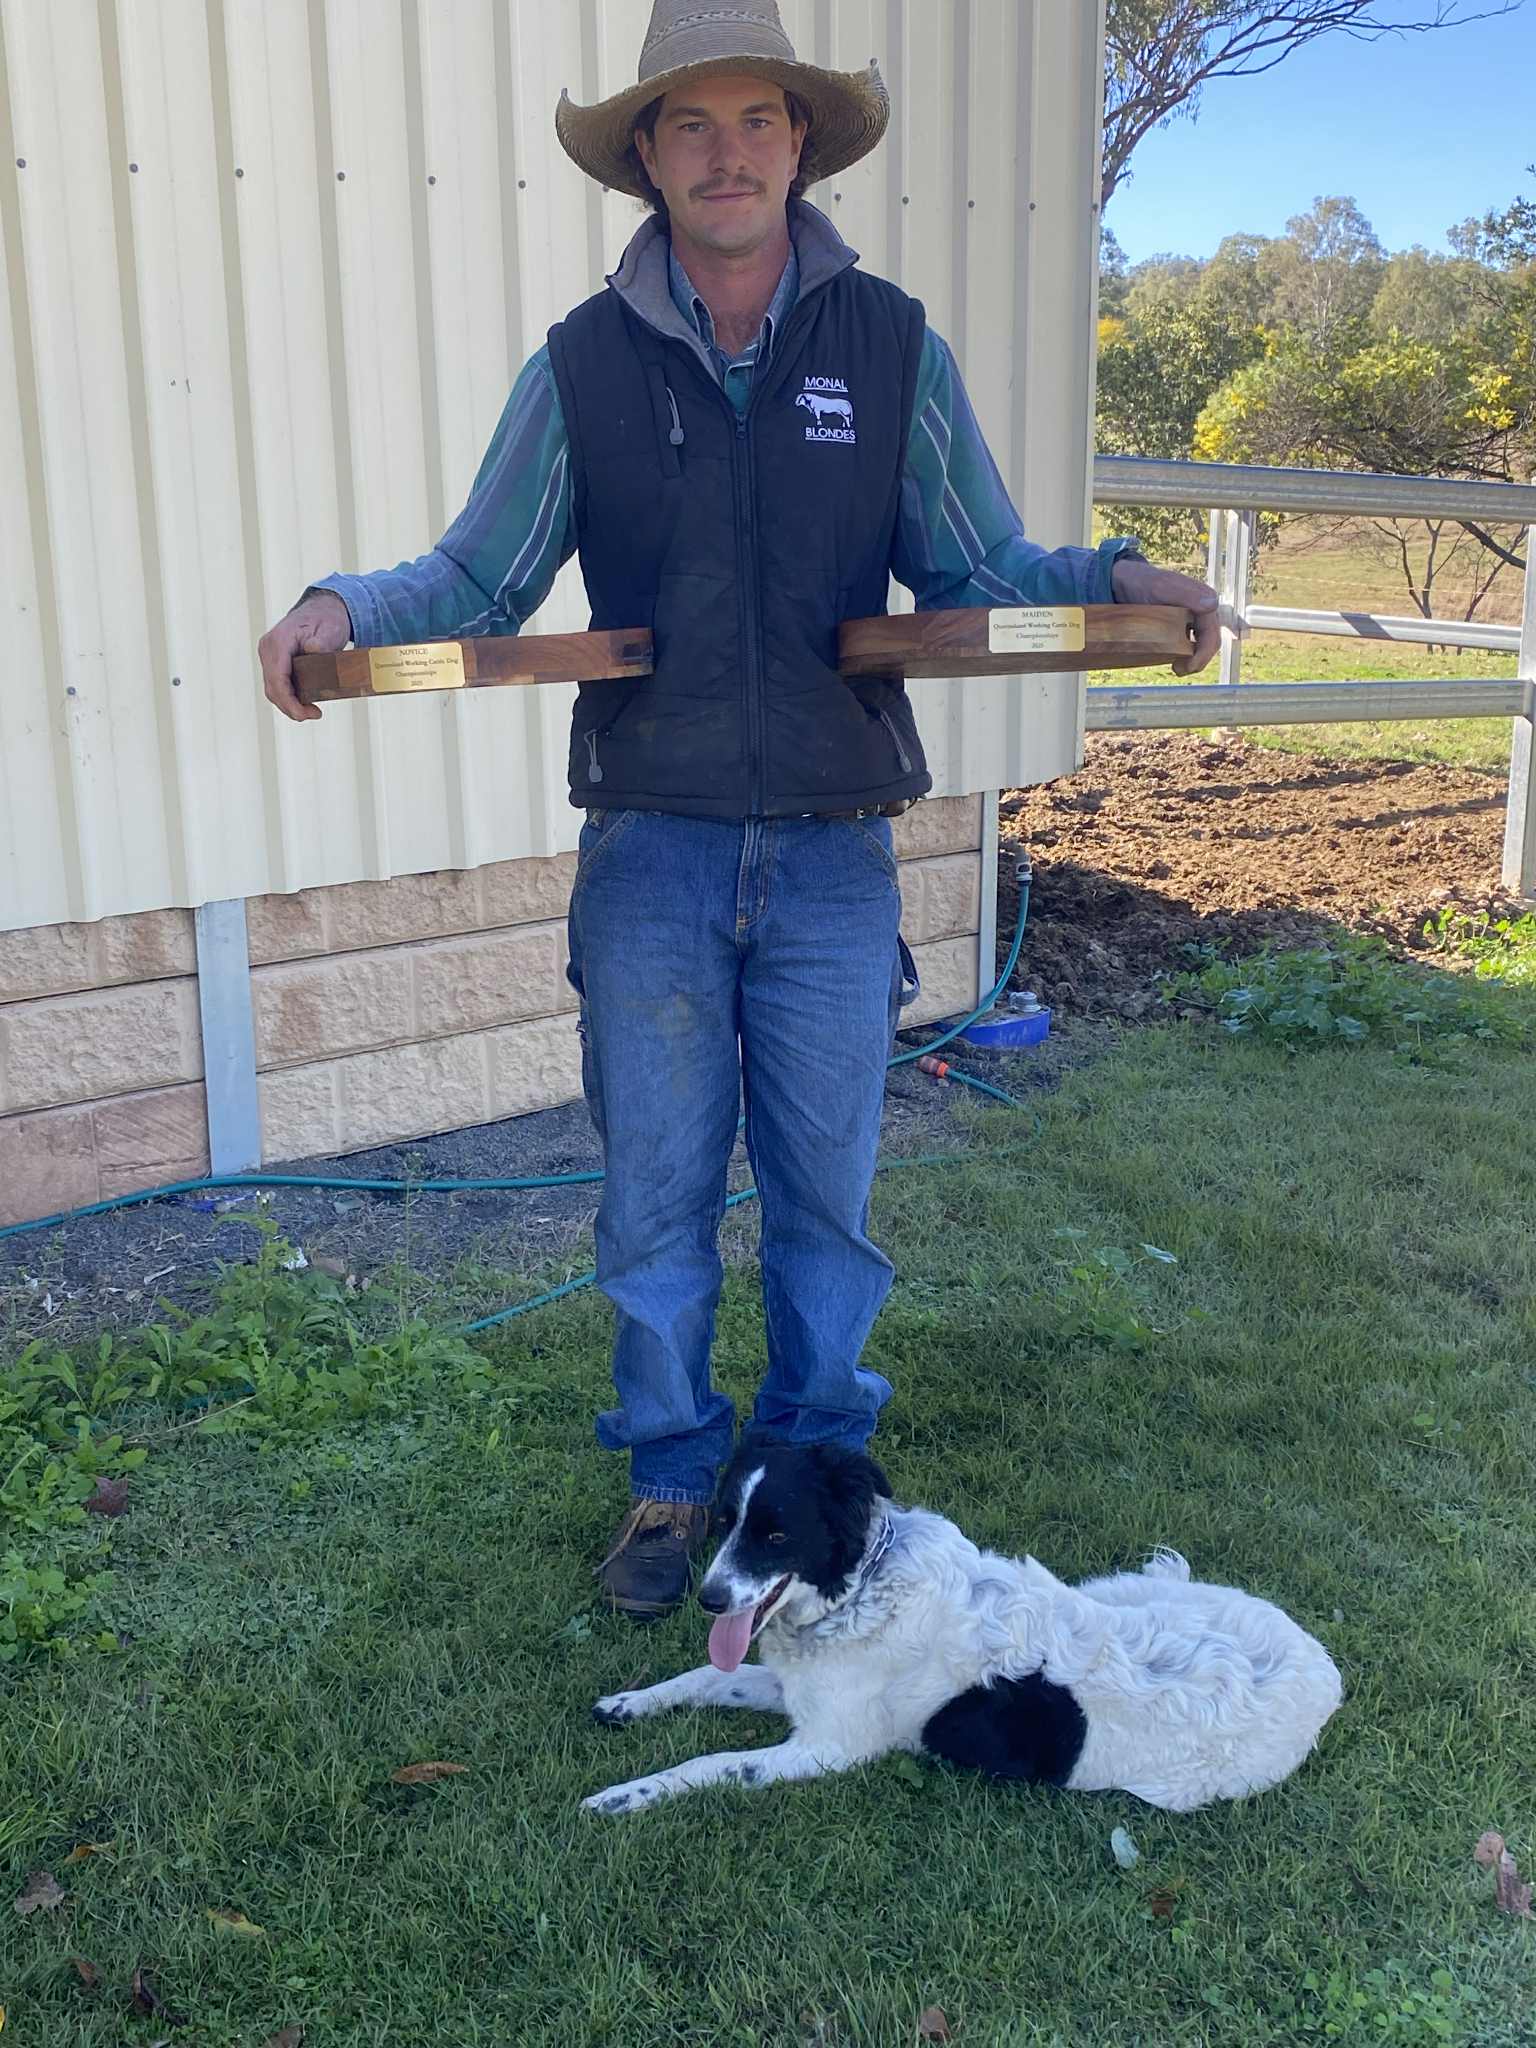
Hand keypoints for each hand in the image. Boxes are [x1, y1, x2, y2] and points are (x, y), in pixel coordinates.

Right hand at [258, 590, 352, 721]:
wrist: (323, 610)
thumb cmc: (327, 620)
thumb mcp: (330, 629)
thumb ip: (321, 641)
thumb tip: (313, 649)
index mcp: (278, 641)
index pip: (277, 679)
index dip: (289, 701)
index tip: (306, 714)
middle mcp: (269, 649)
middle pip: (272, 688)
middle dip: (291, 707)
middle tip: (315, 714)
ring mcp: (269, 656)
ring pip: (273, 689)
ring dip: (290, 705)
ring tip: (312, 712)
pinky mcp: (275, 663)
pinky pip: (278, 685)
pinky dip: (289, 697)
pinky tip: (305, 704)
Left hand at [1110, 555, 1220, 676]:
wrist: (1125, 582)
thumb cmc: (1142, 582)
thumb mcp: (1161, 587)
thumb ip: (1186, 594)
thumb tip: (1213, 604)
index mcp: (1204, 600)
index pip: (1212, 635)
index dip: (1203, 655)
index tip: (1187, 667)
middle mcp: (1202, 610)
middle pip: (1209, 643)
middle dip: (1197, 661)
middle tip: (1178, 670)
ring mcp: (1192, 619)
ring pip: (1200, 646)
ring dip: (1192, 660)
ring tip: (1176, 668)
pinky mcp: (1181, 625)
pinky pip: (1188, 644)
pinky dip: (1183, 655)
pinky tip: (1170, 659)